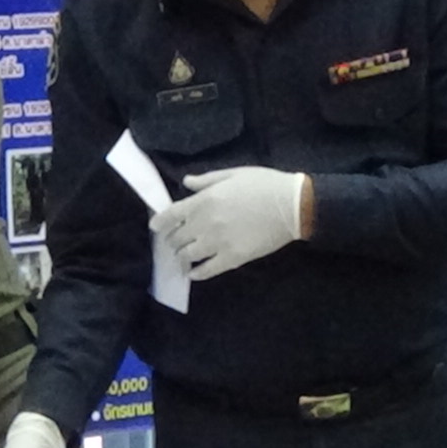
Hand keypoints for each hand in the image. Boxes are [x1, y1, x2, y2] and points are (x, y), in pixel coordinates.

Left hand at [150, 167, 305, 280]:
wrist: (291, 205)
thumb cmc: (263, 184)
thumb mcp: (232, 174)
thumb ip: (206, 180)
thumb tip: (185, 183)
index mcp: (203, 201)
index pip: (170, 215)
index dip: (159, 223)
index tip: (155, 227)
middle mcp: (204, 223)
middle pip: (176, 237)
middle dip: (173, 240)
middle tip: (175, 242)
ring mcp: (217, 243)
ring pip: (187, 255)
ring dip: (182, 256)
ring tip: (183, 257)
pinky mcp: (232, 259)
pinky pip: (206, 270)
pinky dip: (196, 273)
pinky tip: (193, 273)